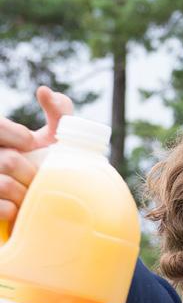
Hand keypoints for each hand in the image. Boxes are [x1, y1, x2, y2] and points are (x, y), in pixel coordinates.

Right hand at [0, 87, 73, 224]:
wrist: (33, 203)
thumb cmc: (39, 165)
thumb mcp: (48, 140)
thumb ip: (58, 115)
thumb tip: (46, 91)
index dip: (18, 137)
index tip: (32, 145)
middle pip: (9, 162)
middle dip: (30, 172)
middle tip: (37, 177)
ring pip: (6, 185)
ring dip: (26, 193)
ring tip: (30, 194)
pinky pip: (3, 210)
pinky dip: (16, 211)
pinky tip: (19, 208)